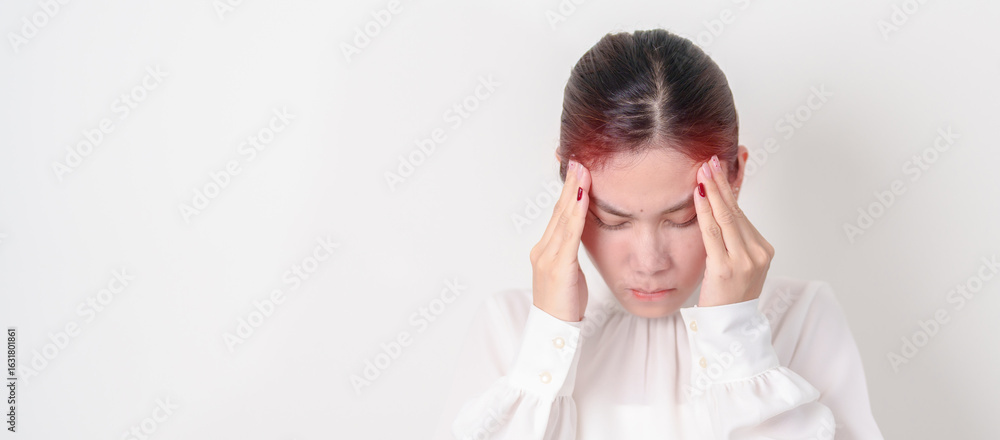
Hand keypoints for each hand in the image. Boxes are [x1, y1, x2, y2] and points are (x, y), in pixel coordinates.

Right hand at [529, 158, 590, 321]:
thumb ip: (571, 255)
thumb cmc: (563, 307)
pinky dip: (575, 212)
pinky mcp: (557, 266)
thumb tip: (582, 238)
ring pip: (563, 218)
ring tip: (583, 169)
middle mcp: (543, 250)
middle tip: (579, 159)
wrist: (552, 332)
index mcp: (545, 251)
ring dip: (574, 191)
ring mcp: (547, 257)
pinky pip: (569, 234)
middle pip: (559, 210)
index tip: (577, 171)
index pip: (559, 215)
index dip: (568, 191)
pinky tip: (582, 197)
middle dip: (570, 183)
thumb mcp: (570, 275)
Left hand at [693, 154, 773, 307]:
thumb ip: (730, 238)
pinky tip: (699, 194)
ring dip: (714, 191)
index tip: (724, 166)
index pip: (742, 213)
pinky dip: (705, 211)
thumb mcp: (734, 263)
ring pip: (727, 218)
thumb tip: (719, 208)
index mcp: (763, 249)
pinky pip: (714, 233)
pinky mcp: (726, 268)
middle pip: (736, 211)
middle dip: (722, 182)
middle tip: (711, 160)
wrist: (730, 327)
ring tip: (704, 170)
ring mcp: (744, 261)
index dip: (731, 188)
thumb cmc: (728, 296)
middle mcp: (757, 252)